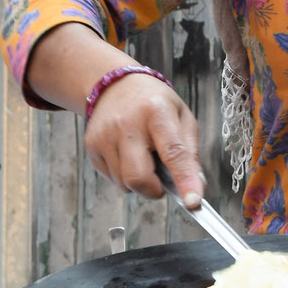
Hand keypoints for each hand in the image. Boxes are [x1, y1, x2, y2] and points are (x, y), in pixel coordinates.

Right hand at [85, 70, 204, 203]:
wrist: (115, 85)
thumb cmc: (154, 103)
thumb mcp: (182, 117)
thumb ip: (190, 153)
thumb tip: (196, 187)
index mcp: (156, 112)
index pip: (173, 152)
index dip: (184, 180)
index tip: (193, 201)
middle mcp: (127, 123)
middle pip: (138, 177)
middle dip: (153, 189)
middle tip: (160, 180)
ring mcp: (104, 135)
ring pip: (124, 183)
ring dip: (138, 181)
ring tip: (142, 157)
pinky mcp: (91, 145)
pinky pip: (111, 178)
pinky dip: (123, 175)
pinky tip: (126, 154)